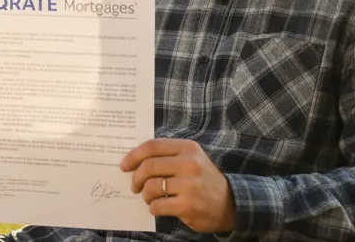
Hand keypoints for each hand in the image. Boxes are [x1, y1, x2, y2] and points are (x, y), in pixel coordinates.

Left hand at [120, 138, 234, 233]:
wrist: (230, 204)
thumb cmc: (202, 180)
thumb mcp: (190, 159)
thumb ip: (167, 156)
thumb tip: (134, 160)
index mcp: (188, 148)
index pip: (152, 146)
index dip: (133, 156)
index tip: (124, 166)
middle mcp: (190, 163)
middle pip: (148, 166)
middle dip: (136, 178)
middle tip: (135, 186)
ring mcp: (190, 185)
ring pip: (151, 186)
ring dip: (145, 194)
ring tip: (149, 197)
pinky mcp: (188, 205)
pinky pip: (158, 205)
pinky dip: (153, 207)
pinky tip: (158, 207)